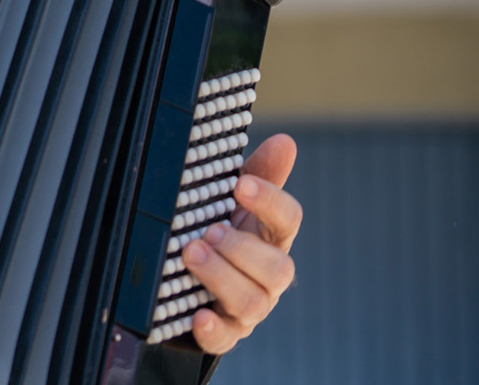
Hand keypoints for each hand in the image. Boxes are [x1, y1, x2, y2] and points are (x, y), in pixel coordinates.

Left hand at [180, 133, 302, 353]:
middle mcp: (267, 276)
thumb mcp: (231, 204)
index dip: (269, 201)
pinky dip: (211, 328)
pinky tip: (197, 314)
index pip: (287, 220)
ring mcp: (248, 308)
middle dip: (242, 248)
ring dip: (222, 277)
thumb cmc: (219, 234)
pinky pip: (223, 338)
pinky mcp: (223, 333)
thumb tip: (285, 141)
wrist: (193, 285)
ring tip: (191, 254)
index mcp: (271, 238)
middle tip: (209, 230)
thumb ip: (257, 174)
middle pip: (277, 268)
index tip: (240, 185)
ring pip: (252, 302)